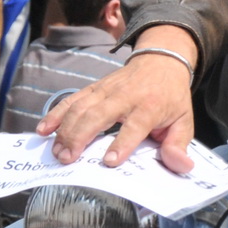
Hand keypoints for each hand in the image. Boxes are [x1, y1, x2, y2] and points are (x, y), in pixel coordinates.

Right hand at [37, 45, 195, 171]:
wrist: (160, 61)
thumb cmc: (171, 97)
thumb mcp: (183, 121)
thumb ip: (178, 145)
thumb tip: (182, 166)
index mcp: (149, 106)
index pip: (134, 126)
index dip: (121, 143)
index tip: (108, 161)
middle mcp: (124, 97)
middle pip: (98, 115)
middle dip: (80, 137)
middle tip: (67, 159)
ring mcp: (106, 91)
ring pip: (80, 108)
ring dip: (65, 130)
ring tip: (57, 152)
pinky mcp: (93, 89)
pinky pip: (71, 100)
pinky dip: (55, 113)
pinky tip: (43, 129)